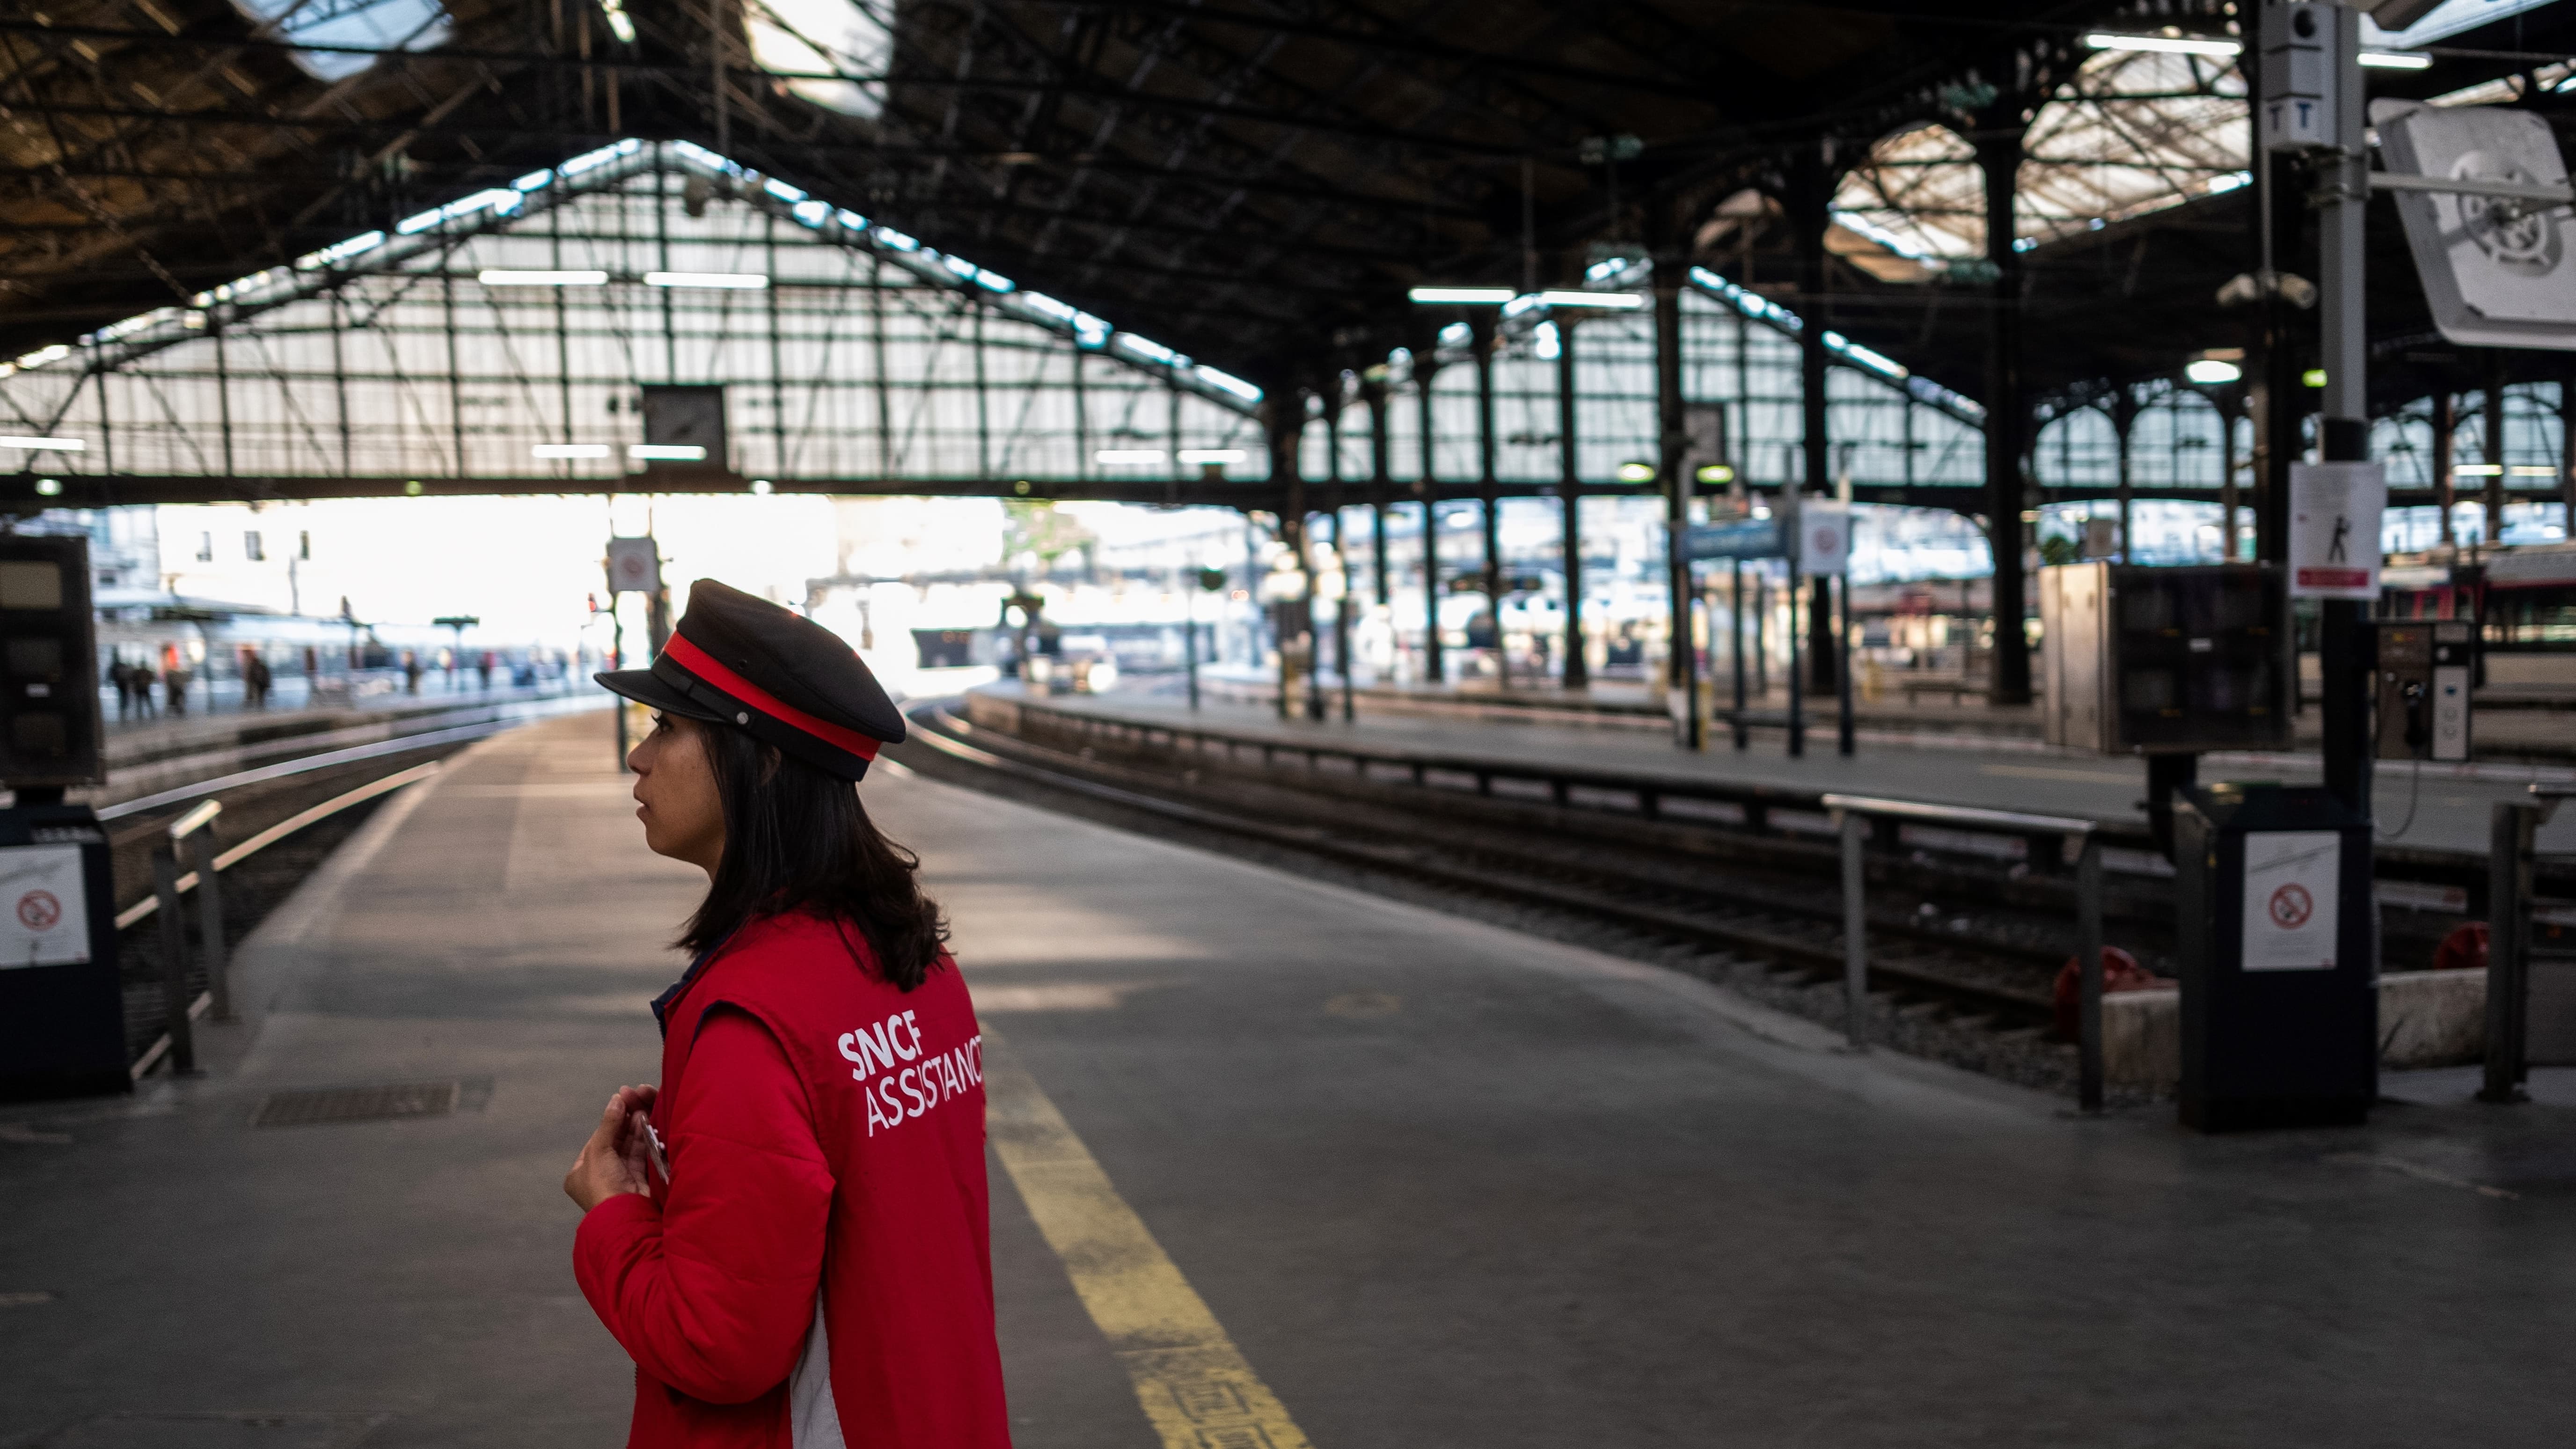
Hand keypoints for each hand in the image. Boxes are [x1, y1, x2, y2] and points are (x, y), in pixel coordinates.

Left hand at [564, 1086, 654, 1211]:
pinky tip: (647, 1120)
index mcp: (581, 1172)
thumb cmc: (603, 1186)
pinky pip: (641, 1154)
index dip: (610, 1119)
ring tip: (643, 1107)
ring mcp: (621, 1177)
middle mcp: (600, 1174)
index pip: (597, 1139)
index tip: (621, 1099)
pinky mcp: (639, 1179)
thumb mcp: (599, 1152)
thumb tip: (616, 1099)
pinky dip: (644, 1138)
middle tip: (635, 1097)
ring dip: (636, 1125)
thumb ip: (609, 1124)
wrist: (625, 1216)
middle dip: (625, 1120)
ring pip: (630, 1145)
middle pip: (615, 1140)